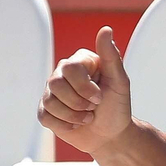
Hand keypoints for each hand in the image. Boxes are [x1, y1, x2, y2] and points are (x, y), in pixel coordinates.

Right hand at [37, 26, 133, 154]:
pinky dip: (65, 125)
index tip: (100, 96)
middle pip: (56, 84)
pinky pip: (46, 116)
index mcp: (79, 62)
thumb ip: (111, 55)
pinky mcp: (45, 111)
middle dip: (78, 102)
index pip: (70, 68)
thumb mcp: (119, 82)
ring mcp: (51, 92)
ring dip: (74, 115)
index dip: (84, 87)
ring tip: (86, 117)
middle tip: (93, 107)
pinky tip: (75, 124)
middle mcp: (62, 73)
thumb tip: (106, 29)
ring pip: (50, 102)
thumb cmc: (117, 107)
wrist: (111, 136)